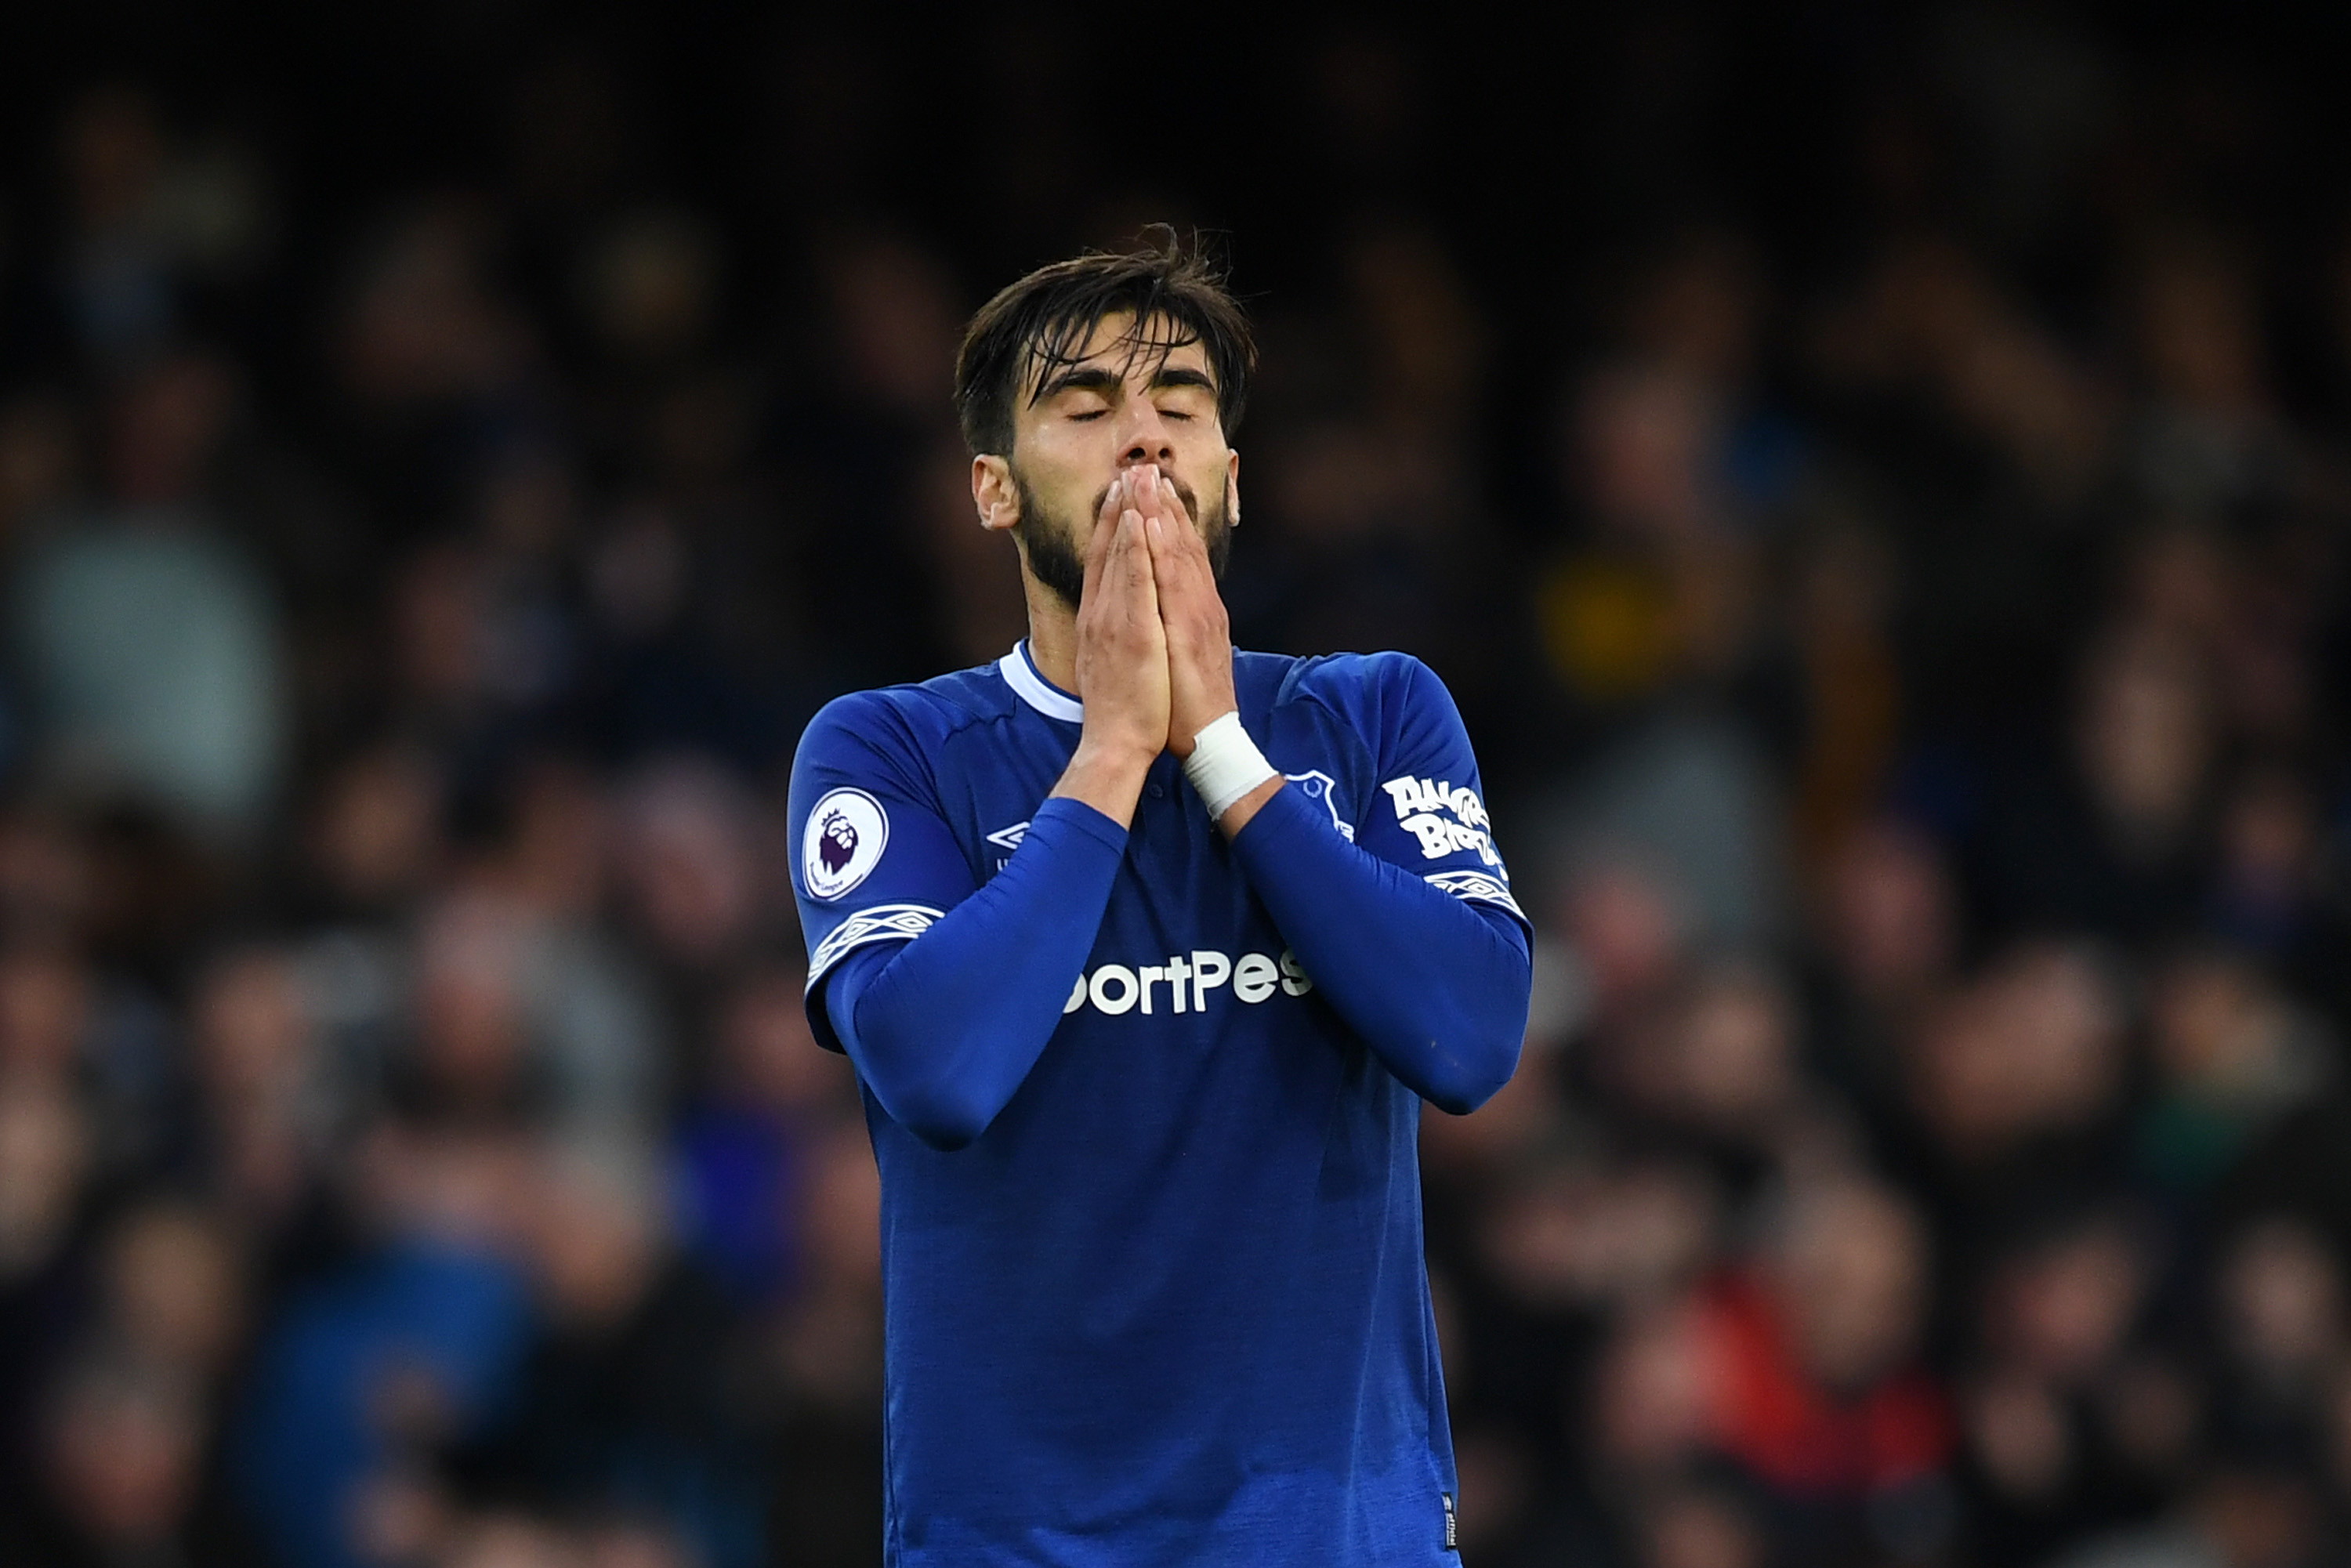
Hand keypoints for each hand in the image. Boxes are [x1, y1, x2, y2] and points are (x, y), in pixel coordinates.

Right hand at [1051, 477, 1167, 823]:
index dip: (1112, 527)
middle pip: (1110, 551)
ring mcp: (1113, 620)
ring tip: (1136, 478)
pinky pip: (1133, 580)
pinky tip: (1139, 520)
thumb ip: (1112, 638)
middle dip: (1119, 508)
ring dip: (1127, 514)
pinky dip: (1134, 547)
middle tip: (1129, 470)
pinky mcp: (1131, 631)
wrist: (1116, 744)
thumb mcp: (1111, 664)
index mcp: (1099, 621)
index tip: (1121, 494)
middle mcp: (1101, 613)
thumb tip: (1115, 625)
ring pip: (1120, 557)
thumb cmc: (1122, 711)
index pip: (1105, 563)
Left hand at [1133, 464, 1237, 757]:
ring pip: (1180, 554)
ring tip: (1147, 479)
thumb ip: (1178, 630)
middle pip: (1182, 546)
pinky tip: (1152, 524)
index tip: (1151, 490)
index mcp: (1197, 611)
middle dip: (1164, 505)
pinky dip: (1164, 549)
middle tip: (1147, 467)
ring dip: (1163, 515)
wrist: (1210, 741)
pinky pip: (1174, 581)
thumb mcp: (1184, 657)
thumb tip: (1166, 615)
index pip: (1181, 558)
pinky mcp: (1191, 629)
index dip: (1167, 522)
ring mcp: (1199, 615)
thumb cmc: (1192, 705)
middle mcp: (1201, 606)